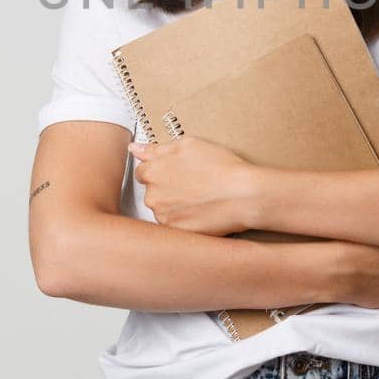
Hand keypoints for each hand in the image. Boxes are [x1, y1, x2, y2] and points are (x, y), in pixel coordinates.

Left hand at [128, 136, 263, 236]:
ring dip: (174, 205)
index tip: (174, 172)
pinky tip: (201, 212)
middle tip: (192, 184)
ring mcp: (164, 217)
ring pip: (163, 210)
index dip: (160, 170)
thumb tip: (135, 149)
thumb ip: (156, 148)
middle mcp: (153, 197)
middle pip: (152, 192)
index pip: (142, 172)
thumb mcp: (189, 145)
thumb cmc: (221, 168)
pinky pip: (174, 226)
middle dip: (166, 188)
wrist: (243, 195)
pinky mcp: (177, 233)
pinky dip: (184, 220)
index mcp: (153, 172)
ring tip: (199, 198)